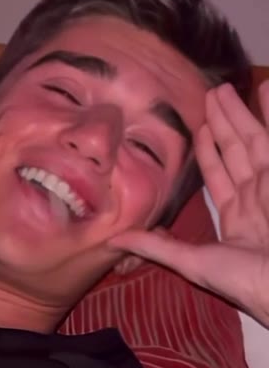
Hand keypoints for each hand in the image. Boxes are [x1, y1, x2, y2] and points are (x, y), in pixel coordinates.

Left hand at [110, 80, 268, 329]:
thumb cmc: (243, 280)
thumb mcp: (194, 262)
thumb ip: (157, 246)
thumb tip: (114, 239)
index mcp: (235, 215)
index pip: (218, 173)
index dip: (208, 149)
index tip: (198, 125)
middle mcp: (257, 196)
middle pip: (237, 150)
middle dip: (225, 122)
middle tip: (214, 93)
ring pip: (257, 140)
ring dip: (244, 113)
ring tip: (232, 87)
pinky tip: (267, 89)